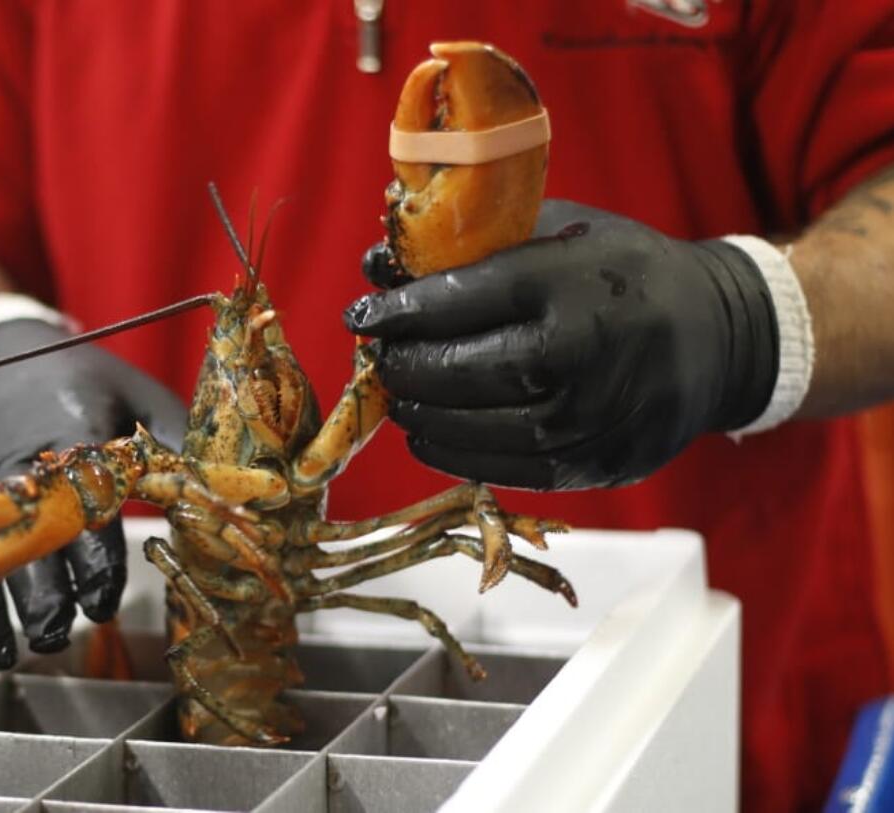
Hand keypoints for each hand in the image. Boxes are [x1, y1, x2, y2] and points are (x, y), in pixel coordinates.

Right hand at [0, 318, 186, 666]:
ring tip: (1, 654)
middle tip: (56, 634)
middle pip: (19, 540)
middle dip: (38, 599)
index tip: (104, 603)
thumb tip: (235, 494)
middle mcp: (7, 453)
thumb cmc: (77, 384)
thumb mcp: (135, 396)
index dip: (94, 565)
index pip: (84, 512)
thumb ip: (176, 446)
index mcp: (70, 432)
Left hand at [345, 200, 778, 489]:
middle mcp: (576, 357)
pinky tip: (431, 432)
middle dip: (404, 366)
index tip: (364, 315)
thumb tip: (379, 265)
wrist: (719, 338)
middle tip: (381, 357)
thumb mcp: (561, 232)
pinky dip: (452, 452)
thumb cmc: (625, 273)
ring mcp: (585, 420)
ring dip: (420, 413)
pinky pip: (501, 468)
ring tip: (401, 395)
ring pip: (471, 428)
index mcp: (566, 285)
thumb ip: (475, 244)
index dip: (400, 312)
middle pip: (457, 371)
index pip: (458, 300)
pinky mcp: (591, 467)